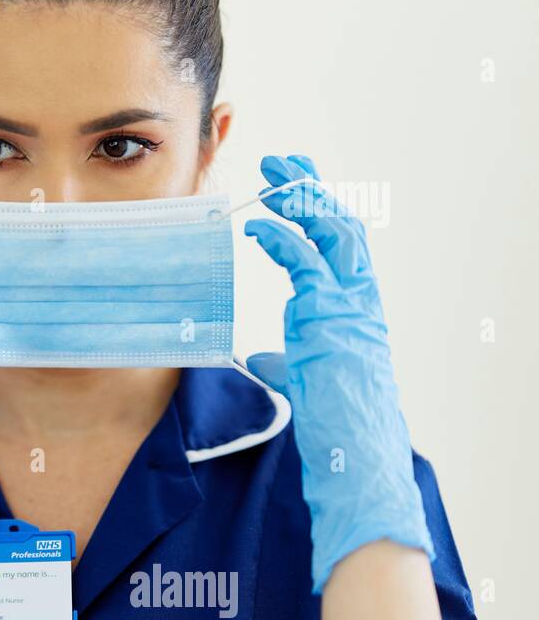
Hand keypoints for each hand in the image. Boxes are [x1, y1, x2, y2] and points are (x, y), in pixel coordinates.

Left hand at [243, 154, 433, 593]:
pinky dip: (281, 238)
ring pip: (333, 232)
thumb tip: (262, 356)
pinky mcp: (329, 318)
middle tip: (281, 164)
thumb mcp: (306, 381)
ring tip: (271, 178)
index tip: (293, 188)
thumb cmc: (336, 424)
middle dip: (311, 189)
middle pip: (342, 226)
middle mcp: (361, 299)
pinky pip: (305, 264)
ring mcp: (350, 306)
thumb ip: (288, 361)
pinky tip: (257, 227)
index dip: (319, 211)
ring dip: (301, 199)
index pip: (343, 245)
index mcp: (357, 309)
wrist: (356, 455)